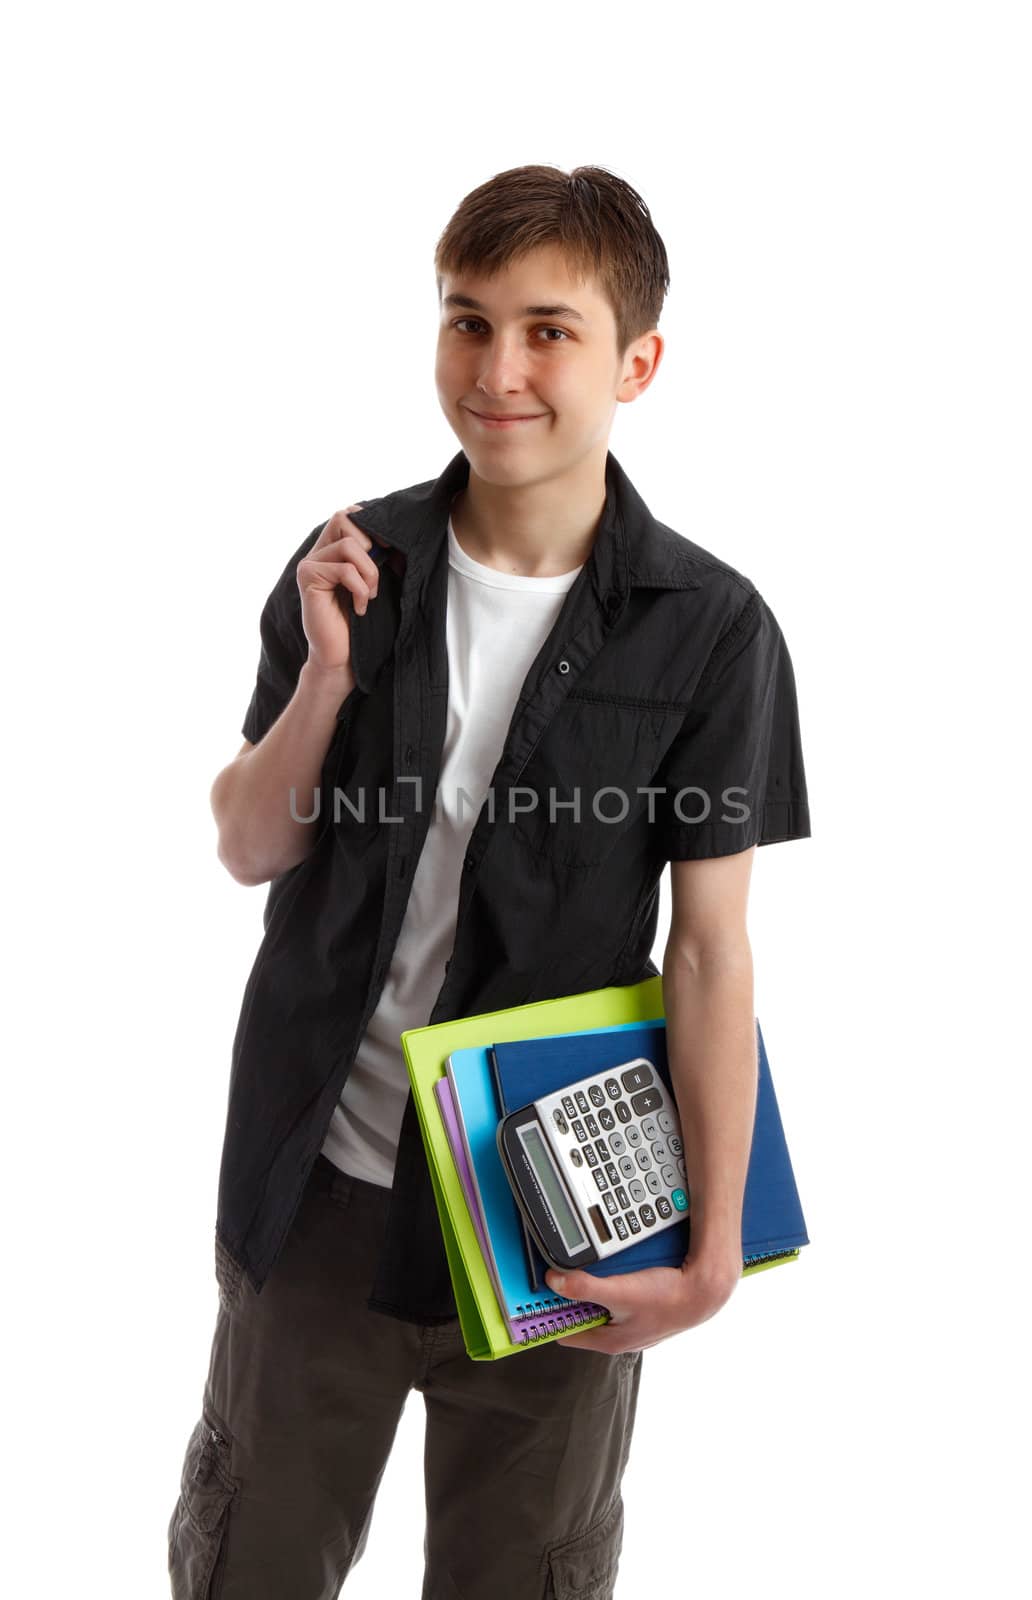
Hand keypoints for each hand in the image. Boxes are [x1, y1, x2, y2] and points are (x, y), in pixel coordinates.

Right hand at [297, 504, 390, 673]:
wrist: (342, 657)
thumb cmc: (360, 622)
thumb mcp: (374, 581)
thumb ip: (377, 556)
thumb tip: (398, 534)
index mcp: (332, 548)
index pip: (349, 514)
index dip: (371, 527)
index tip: (389, 552)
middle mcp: (318, 551)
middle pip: (345, 517)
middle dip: (370, 547)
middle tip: (375, 578)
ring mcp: (309, 563)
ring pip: (349, 544)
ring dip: (369, 572)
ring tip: (368, 595)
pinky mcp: (307, 577)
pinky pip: (344, 569)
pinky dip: (360, 589)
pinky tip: (359, 608)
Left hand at [545, 1244, 741, 1355]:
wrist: (704, 1293)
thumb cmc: (667, 1298)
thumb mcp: (620, 1292)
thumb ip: (585, 1287)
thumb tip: (553, 1281)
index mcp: (610, 1341)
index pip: (566, 1335)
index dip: (550, 1317)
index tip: (536, 1298)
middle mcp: (621, 1337)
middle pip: (583, 1318)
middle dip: (571, 1299)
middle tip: (558, 1274)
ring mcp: (634, 1325)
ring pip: (602, 1308)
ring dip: (591, 1290)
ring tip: (583, 1268)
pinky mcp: (645, 1311)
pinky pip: (619, 1300)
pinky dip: (610, 1287)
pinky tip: (613, 1270)